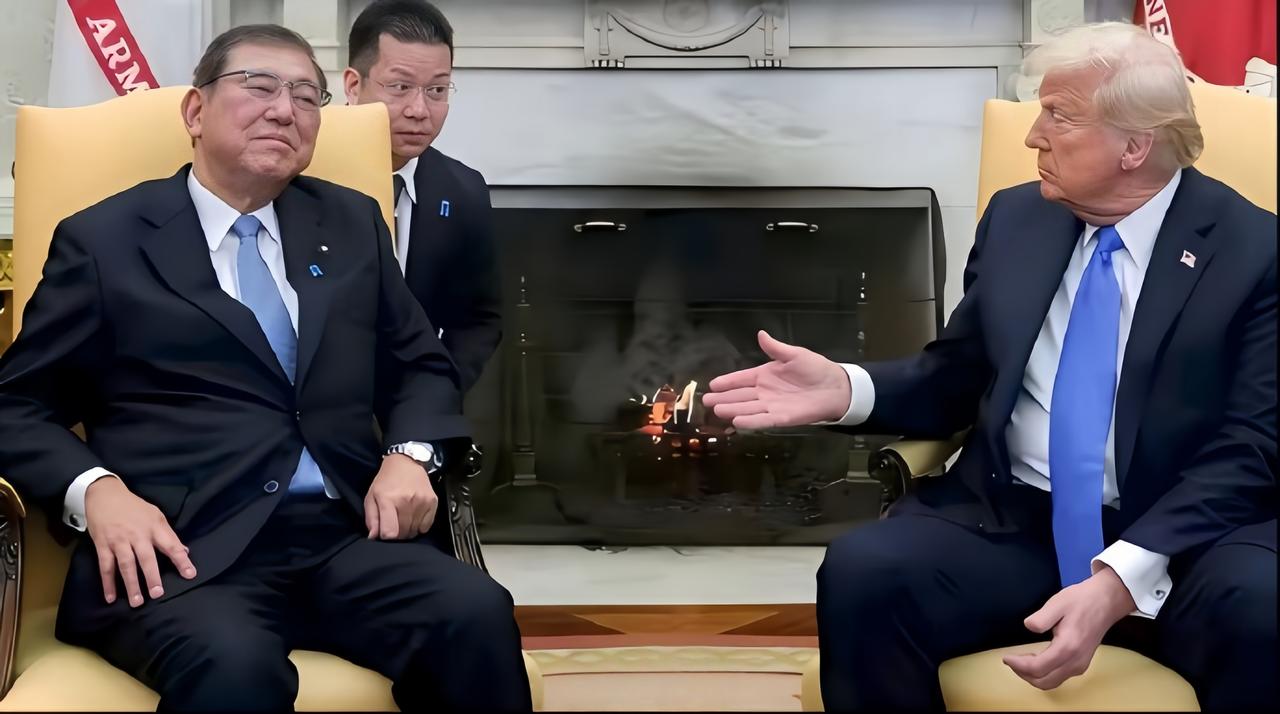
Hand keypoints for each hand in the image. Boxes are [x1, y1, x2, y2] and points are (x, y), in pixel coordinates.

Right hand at [83, 476, 196, 607]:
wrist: (105, 494)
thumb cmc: (134, 507)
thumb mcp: (155, 515)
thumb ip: (168, 535)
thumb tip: (184, 551)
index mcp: (154, 527)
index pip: (171, 545)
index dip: (181, 560)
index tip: (190, 574)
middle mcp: (137, 535)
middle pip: (146, 558)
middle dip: (152, 576)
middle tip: (158, 594)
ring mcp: (119, 541)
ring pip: (126, 565)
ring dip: (131, 584)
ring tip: (137, 601)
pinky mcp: (102, 545)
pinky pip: (106, 566)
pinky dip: (108, 583)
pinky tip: (111, 597)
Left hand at [364, 453, 437, 539]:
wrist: (406, 463)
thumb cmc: (387, 481)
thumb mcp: (371, 497)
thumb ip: (371, 519)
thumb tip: (374, 537)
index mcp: (388, 499)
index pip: (390, 533)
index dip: (385, 536)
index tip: (385, 531)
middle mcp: (406, 501)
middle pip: (403, 534)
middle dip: (397, 534)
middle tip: (393, 522)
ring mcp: (421, 501)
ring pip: (414, 531)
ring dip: (408, 530)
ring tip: (403, 517)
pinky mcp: (432, 502)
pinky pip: (426, 527)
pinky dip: (419, 526)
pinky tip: (414, 516)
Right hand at [702, 330, 850, 428]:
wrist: (836, 387)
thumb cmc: (815, 369)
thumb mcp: (795, 355)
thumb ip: (776, 348)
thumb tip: (761, 334)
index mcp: (765, 375)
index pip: (742, 379)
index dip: (727, 381)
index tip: (712, 384)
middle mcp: (765, 392)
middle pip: (740, 396)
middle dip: (723, 398)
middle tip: (706, 401)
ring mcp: (772, 406)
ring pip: (748, 408)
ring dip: (733, 409)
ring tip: (717, 411)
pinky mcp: (782, 418)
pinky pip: (763, 420)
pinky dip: (751, 421)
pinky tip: (737, 422)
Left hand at [1003, 566, 1136, 688]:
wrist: (1106, 601)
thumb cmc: (1081, 600)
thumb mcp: (1058, 603)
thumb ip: (1041, 618)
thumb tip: (1028, 627)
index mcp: (1067, 647)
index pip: (1037, 668)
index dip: (1018, 665)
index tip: (1005, 657)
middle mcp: (1075, 662)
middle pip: (1044, 681)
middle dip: (1023, 674)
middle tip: (1010, 660)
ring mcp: (1080, 665)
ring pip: (1051, 682)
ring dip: (1033, 676)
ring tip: (1020, 661)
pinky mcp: (1081, 664)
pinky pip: (1058, 677)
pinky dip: (1043, 674)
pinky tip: (1035, 660)